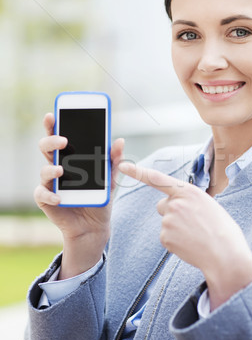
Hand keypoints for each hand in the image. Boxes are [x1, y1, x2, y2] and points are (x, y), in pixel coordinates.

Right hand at [34, 113, 124, 277]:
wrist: (95, 225)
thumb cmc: (100, 197)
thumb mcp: (111, 178)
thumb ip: (114, 160)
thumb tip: (120, 141)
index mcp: (71, 157)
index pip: (60, 137)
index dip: (53, 124)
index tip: (53, 114)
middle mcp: (57, 167)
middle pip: (47, 148)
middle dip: (52, 140)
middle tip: (64, 140)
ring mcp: (50, 184)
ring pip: (44, 170)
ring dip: (51, 169)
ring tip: (61, 170)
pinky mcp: (47, 200)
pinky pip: (42, 195)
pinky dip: (50, 195)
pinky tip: (60, 198)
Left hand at [119, 162, 251, 309]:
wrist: (225, 255)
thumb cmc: (221, 229)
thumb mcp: (208, 205)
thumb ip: (189, 201)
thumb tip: (175, 206)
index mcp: (188, 191)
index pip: (157, 178)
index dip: (137, 171)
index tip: (122, 166)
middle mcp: (175, 203)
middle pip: (162, 205)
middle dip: (172, 212)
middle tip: (191, 223)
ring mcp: (169, 221)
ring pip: (166, 222)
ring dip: (176, 229)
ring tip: (195, 235)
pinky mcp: (165, 237)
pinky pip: (166, 237)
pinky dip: (176, 242)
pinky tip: (190, 244)